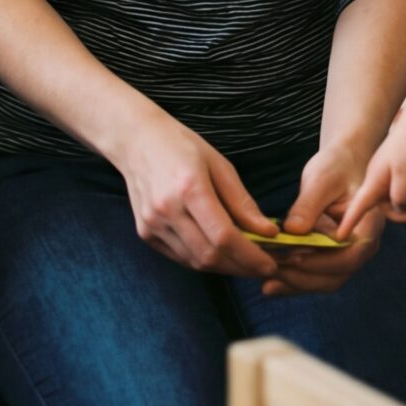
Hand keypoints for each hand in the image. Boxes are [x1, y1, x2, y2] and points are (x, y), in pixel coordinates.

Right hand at [114, 106, 281, 279]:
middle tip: (262, 266)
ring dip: (224, 267)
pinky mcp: (145, 233)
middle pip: (211, 255)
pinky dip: (203, 260)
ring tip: (243, 260)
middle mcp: (167, 209)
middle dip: (241, 267)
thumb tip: (268, 232)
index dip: (251, 255)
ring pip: (196, 262)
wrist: (135, 138)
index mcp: (189, 187)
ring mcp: (152, 224)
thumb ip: (242, 202)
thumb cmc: (180, 145)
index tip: (271, 263)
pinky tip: (217, 252)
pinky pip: (181, 257)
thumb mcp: (218, 164)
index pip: (224, 236)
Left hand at [258, 140, 388, 298]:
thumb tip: (293, 231)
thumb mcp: (322, 179)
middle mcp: (362, 247)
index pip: (348, 256)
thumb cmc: (337, 166)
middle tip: (270, 275)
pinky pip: (316, 273)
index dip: (321, 262)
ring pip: (324, 280)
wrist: (344, 164)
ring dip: (296, 284)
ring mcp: (348, 254)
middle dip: (302, 278)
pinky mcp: (332, 256)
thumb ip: (309, 205)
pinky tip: (270, 282)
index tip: (293, 258)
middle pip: (336, 275)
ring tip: (266, 285)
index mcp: (368, 226)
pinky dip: (295, 278)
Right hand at [338, 111, 405, 241]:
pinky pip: (401, 198)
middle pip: (383, 210)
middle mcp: (375, 182)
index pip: (357, 206)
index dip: (349, 222)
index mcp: (373, 181)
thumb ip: (400, 198)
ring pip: (394, 205)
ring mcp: (385, 179)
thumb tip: (398, 209)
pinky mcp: (395, 178)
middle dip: (403, 213)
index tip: (340, 237)